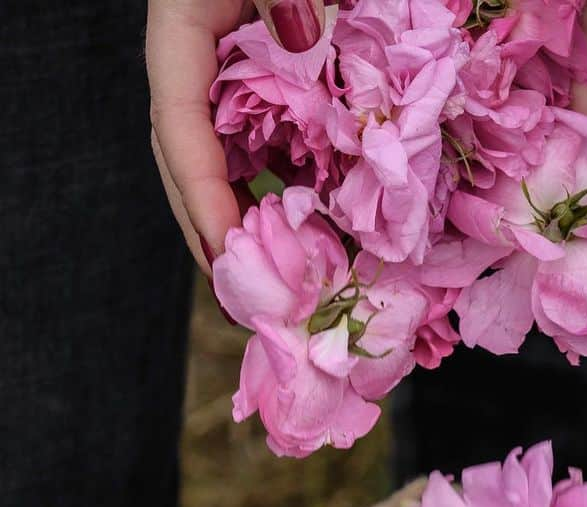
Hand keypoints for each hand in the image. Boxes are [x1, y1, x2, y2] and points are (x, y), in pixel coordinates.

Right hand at [146, 0, 324, 272]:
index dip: (200, 193)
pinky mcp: (263, 77)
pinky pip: (270, 140)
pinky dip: (286, 187)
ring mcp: (229, 74)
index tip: (225, 249)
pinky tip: (309, 231)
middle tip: (237, 297)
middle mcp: (196, 62)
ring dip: (247, 220)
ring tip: (271, 281)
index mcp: (179, 31)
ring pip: (229, 159)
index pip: (178, 125)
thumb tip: (304, 39)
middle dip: (210, 230)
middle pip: (190, 159)